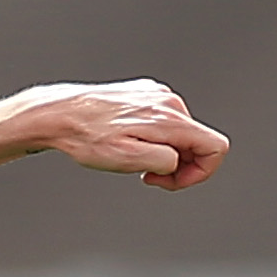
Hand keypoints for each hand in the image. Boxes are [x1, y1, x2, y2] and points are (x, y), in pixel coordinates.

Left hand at [18, 79, 230, 193]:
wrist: (61, 114)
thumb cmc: (87, 137)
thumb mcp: (126, 160)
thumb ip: (162, 161)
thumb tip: (176, 161)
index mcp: (169, 119)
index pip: (215, 147)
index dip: (202, 172)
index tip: (174, 181)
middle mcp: (169, 102)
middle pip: (199, 142)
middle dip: (181, 166)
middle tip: (150, 176)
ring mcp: (158, 95)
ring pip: (181, 134)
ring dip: (165, 153)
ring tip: (134, 158)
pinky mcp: (146, 95)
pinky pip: (165, 123)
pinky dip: (154, 139)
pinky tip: (129, 142)